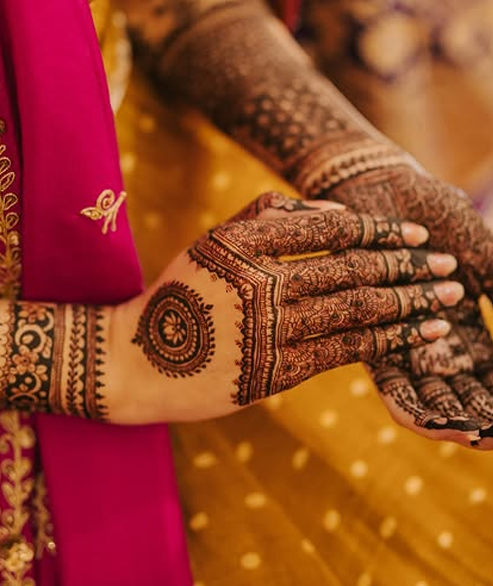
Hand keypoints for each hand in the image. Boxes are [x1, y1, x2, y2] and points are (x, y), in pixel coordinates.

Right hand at [108, 192, 463, 422]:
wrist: (135, 360)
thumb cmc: (181, 296)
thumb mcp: (212, 242)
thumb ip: (267, 217)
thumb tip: (336, 213)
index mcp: (243, 243)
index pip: (329, 230)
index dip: (380, 232)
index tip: (416, 236)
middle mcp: (257, 282)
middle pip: (351, 271)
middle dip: (409, 268)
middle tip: (449, 266)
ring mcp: (267, 329)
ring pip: (356, 311)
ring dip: (410, 303)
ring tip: (449, 298)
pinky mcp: (274, 372)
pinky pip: (344, 351)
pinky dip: (389, 340)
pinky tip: (421, 333)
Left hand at [327, 164, 492, 443]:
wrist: (375, 185)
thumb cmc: (433, 211)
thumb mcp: (479, 246)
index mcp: (462, 324)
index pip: (485, 375)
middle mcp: (429, 339)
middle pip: (456, 394)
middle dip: (476, 418)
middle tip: (489, 435)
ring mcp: (396, 337)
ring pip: (423, 395)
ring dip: (447, 418)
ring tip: (467, 436)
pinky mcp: (363, 331)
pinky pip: (385, 377)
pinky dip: (410, 401)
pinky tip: (429, 422)